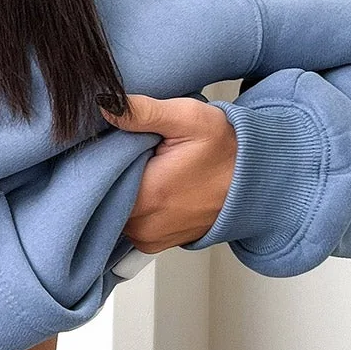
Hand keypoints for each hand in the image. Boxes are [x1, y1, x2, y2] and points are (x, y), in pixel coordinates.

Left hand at [101, 93, 236, 252]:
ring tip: (140, 171)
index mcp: (147, 197)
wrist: (255, 181)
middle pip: (101, 198)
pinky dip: (129, 209)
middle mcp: (143, 226)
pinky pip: (125, 226)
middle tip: (129, 155)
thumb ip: (144, 112)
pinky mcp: (153, 245)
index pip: (95, 181)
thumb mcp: (188, 118)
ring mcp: (147, 239)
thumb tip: (105, 104)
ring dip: (117, 193)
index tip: (112, 145)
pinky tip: (145, 188)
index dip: (98, 160)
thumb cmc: (226, 150)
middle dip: (107, 176)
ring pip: (110, 213)